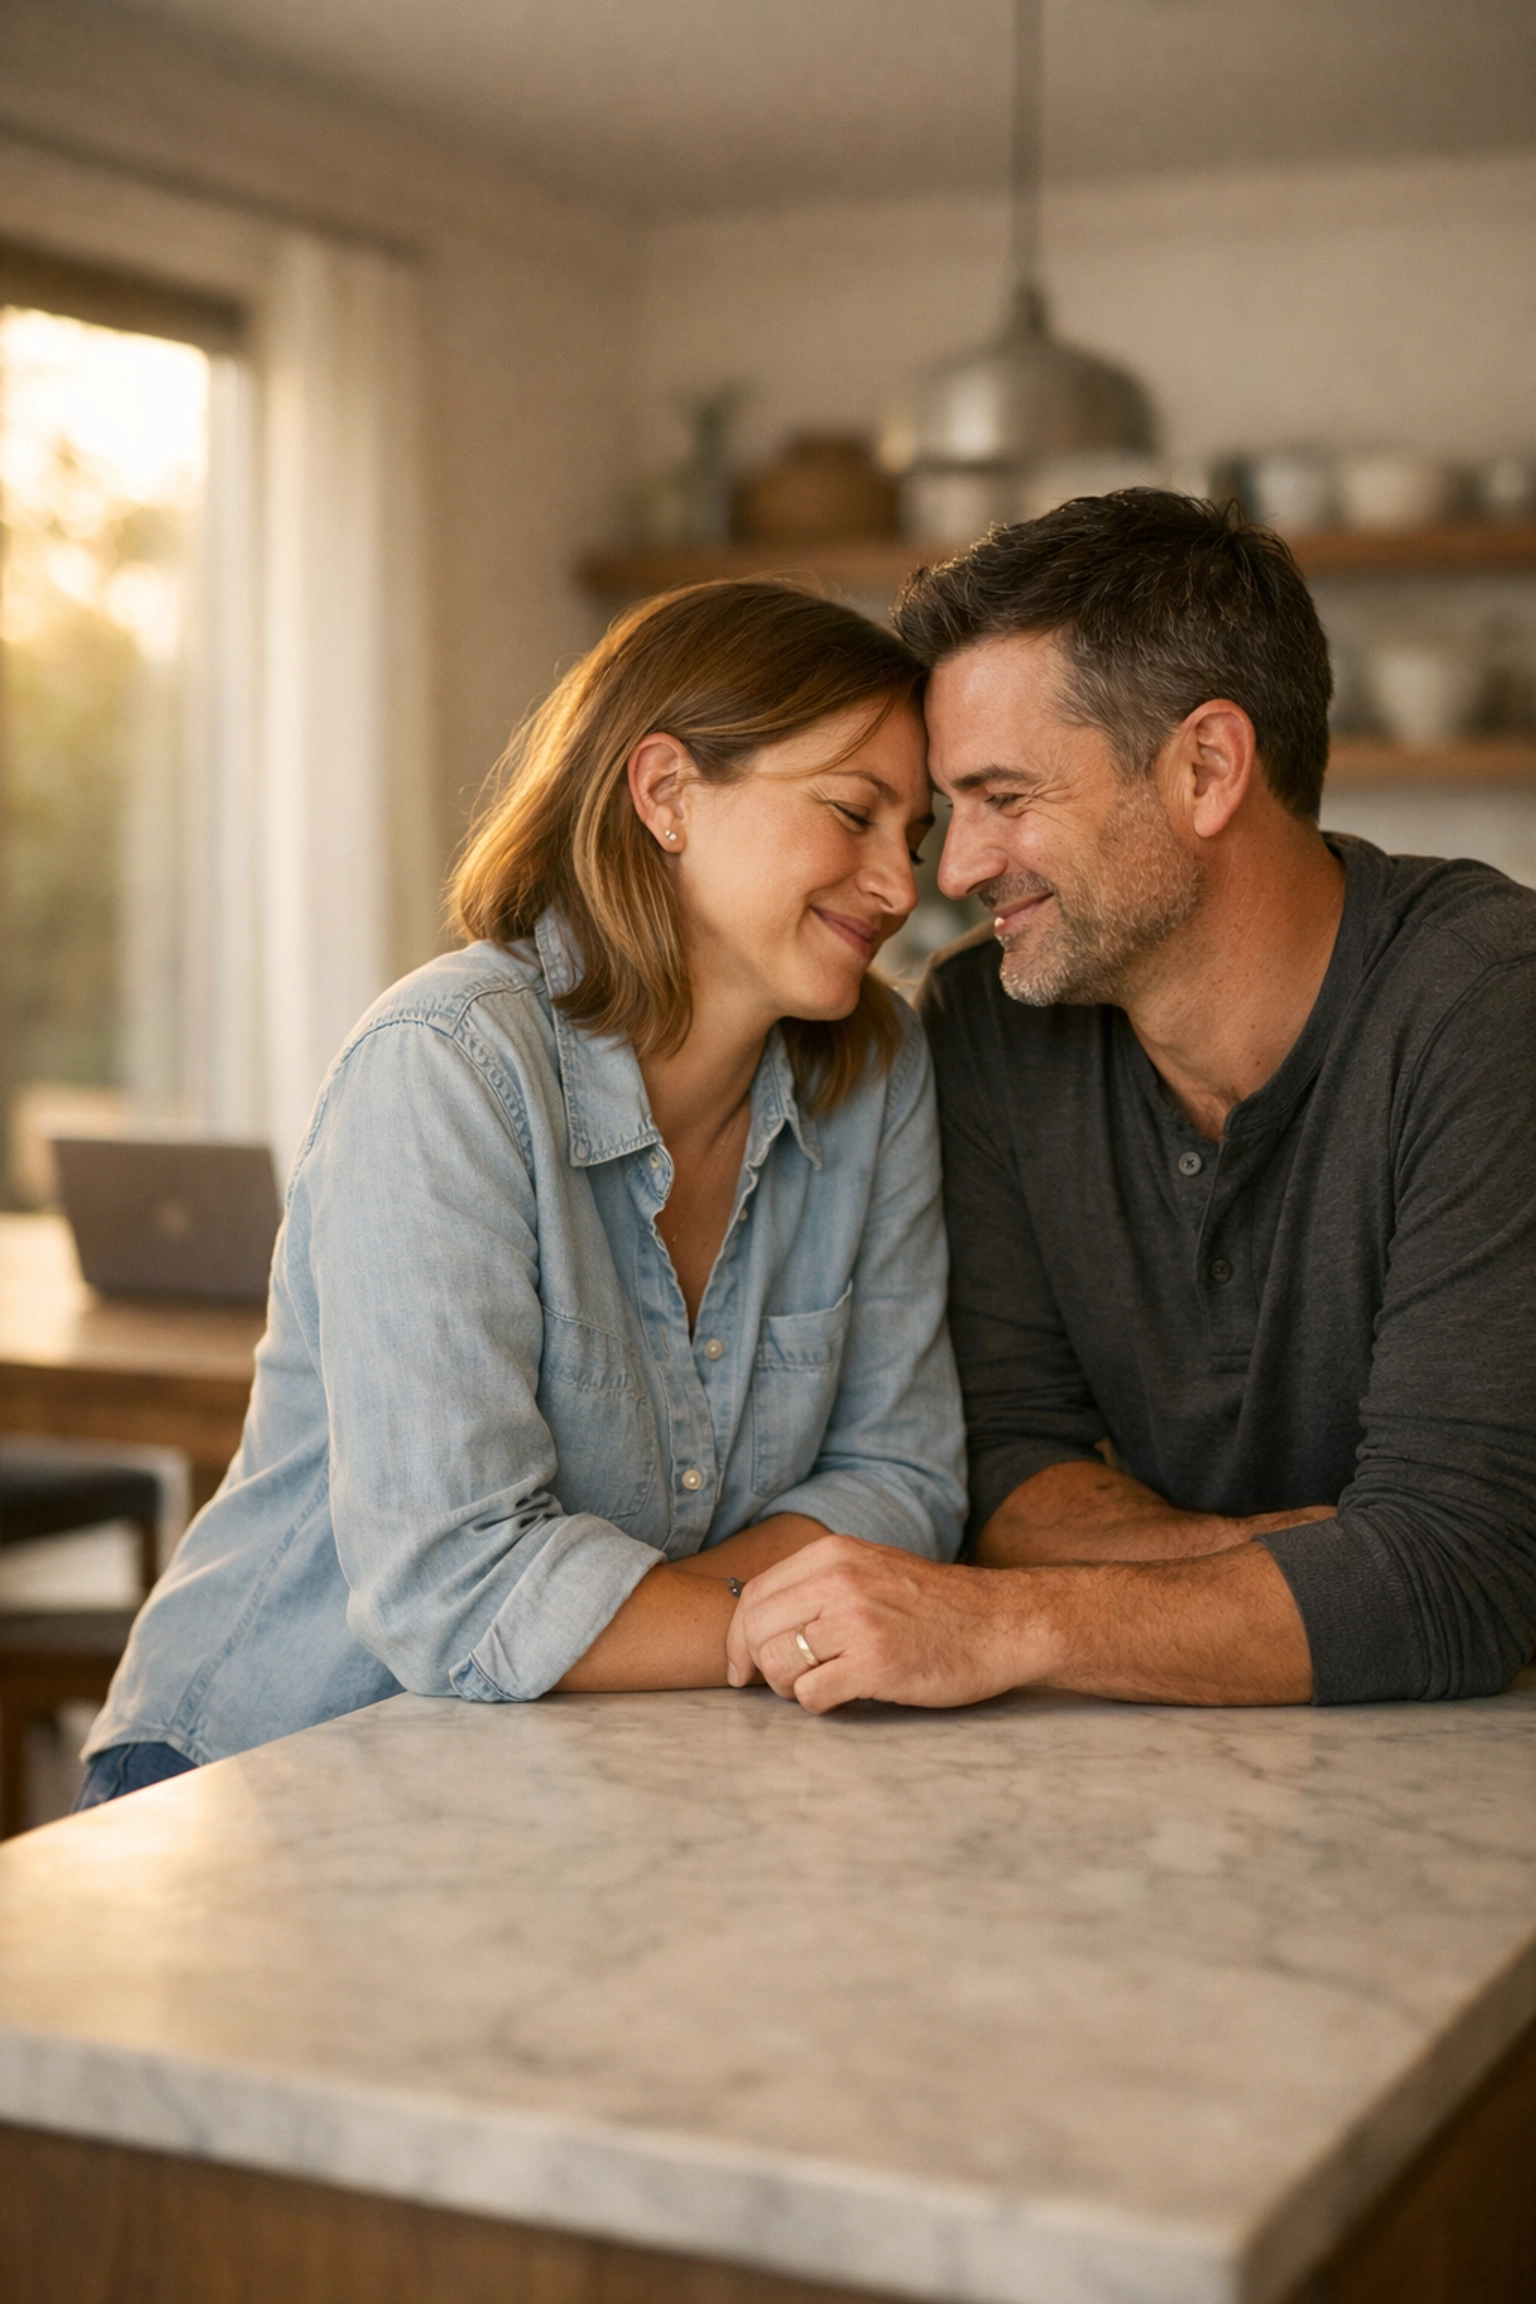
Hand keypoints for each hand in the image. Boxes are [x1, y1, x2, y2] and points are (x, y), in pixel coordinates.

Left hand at [726, 1536, 1047, 1713]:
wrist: (1001, 1623)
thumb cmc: (934, 1605)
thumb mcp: (871, 1568)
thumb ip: (817, 1584)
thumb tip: (756, 1623)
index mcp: (833, 1555)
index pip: (753, 1596)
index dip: (738, 1638)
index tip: (742, 1668)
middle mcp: (839, 1582)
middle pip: (756, 1631)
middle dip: (758, 1666)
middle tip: (783, 1683)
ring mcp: (857, 1622)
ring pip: (777, 1664)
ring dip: (789, 1687)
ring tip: (821, 1685)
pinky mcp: (876, 1664)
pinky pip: (811, 1695)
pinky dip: (819, 1704)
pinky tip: (845, 1696)